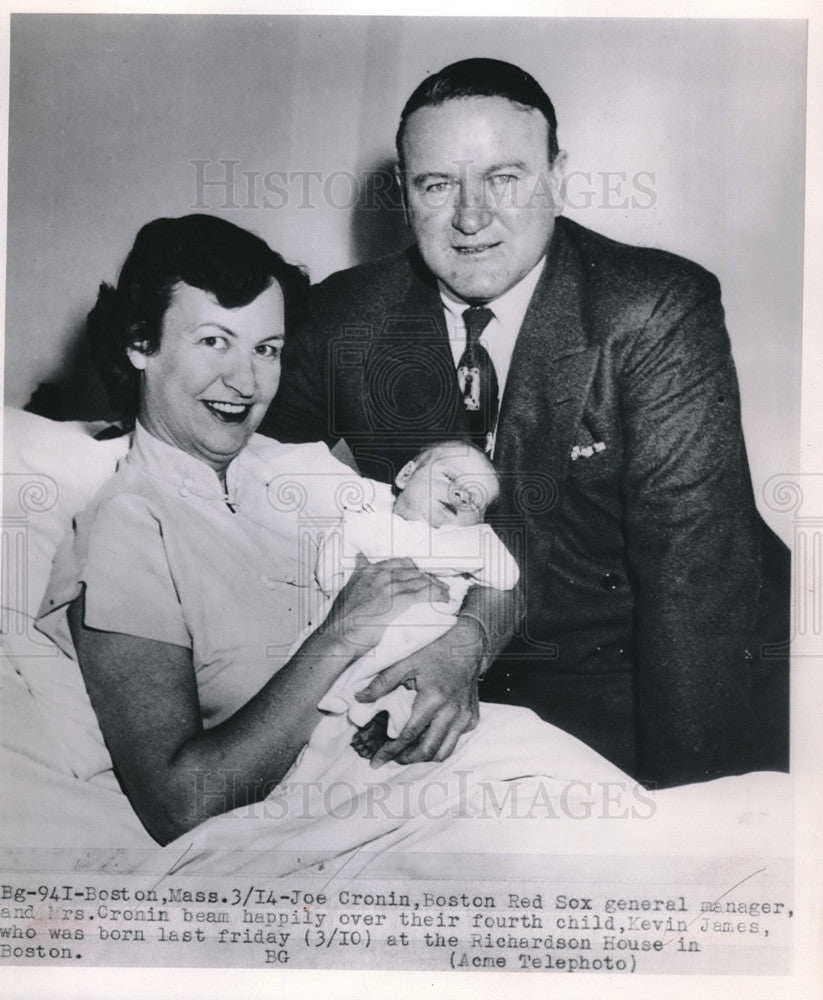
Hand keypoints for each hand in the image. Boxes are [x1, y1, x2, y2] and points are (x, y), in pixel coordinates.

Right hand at [323, 553, 448, 656]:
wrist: (337, 637)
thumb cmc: (342, 619)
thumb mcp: (348, 588)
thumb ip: (358, 572)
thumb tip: (360, 557)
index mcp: (369, 570)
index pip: (400, 563)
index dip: (415, 570)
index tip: (423, 578)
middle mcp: (380, 574)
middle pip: (413, 570)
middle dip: (428, 578)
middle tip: (439, 587)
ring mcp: (388, 586)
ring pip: (420, 581)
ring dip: (436, 587)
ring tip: (445, 595)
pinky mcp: (396, 601)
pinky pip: (423, 593)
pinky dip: (436, 595)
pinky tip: (444, 600)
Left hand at [354, 615, 484, 765]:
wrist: (468, 644)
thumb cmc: (435, 650)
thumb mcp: (406, 661)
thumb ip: (383, 682)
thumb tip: (359, 698)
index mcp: (433, 699)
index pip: (408, 735)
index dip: (389, 751)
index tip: (376, 762)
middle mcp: (452, 712)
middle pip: (428, 751)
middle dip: (406, 759)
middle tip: (391, 758)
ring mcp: (465, 717)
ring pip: (444, 751)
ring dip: (424, 756)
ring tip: (407, 752)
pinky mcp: (472, 717)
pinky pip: (456, 739)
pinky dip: (440, 743)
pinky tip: (427, 736)